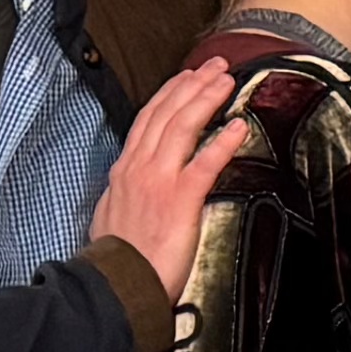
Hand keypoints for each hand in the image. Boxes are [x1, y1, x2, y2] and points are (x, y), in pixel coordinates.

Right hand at [91, 63, 247, 288]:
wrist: (116, 285)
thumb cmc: (118, 260)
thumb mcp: (111, 215)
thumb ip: (125, 193)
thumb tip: (131, 184)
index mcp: (124, 170)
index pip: (148, 119)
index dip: (170, 93)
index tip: (188, 78)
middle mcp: (139, 168)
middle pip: (167, 113)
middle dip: (193, 84)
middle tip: (215, 66)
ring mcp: (158, 180)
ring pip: (183, 126)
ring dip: (207, 99)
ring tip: (227, 81)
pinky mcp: (179, 199)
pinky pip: (205, 162)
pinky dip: (223, 141)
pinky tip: (239, 126)